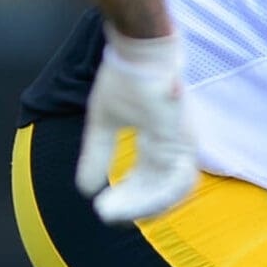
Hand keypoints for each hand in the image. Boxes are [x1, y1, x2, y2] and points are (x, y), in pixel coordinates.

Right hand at [77, 28, 199, 224]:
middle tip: (110, 217)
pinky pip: (174, 179)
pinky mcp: (181, 139)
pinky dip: (153, 196)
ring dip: (142, 207)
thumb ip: (97, 154)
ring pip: (170, 192)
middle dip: (134, 209)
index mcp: (161, 144)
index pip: (151, 184)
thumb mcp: (103, 122)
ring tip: (116, 213)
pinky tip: (130, 203)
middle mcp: (175, 148)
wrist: (137, 49)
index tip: (106, 210)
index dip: (131, 201)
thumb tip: (85, 188)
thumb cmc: (124, 78)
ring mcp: (181, 144)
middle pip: (162, 193)